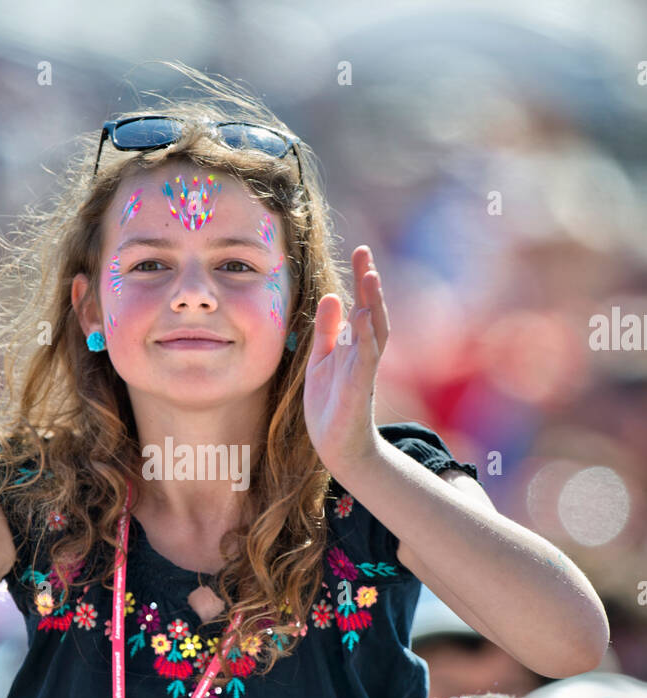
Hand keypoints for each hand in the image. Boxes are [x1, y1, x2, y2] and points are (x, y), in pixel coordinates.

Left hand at [303, 245, 389, 473]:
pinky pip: (366, 359)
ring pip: (374, 331)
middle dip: (369, 283)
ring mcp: (364, 370)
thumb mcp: (322, 359)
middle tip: (365, 253)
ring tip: (369, 276)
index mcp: (354, 345)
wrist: (336, 446)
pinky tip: (360, 317)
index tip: (360, 251)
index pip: (361, 305)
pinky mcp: (360, 389)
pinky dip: (365, 337)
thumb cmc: (331, 404)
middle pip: (371, 311)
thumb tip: (331, 295)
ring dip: (372, 304)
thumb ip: (327, 330)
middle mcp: (364, 353)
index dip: (361, 280)